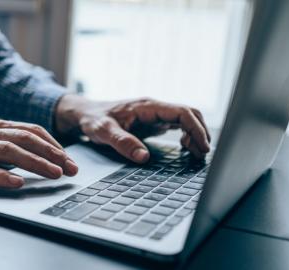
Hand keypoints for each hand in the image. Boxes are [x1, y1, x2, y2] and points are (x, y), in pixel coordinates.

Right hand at [0, 119, 77, 189]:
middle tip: (69, 168)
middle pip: (24, 139)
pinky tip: (16, 183)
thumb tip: (41, 157)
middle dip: (51, 153)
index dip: (52, 143)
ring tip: (52, 173)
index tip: (69, 158)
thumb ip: (8, 144)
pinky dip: (0, 175)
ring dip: (34, 162)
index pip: (30, 130)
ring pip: (8, 151)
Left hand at [55, 95, 210, 161]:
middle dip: (201, 132)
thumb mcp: (104, 131)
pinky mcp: (153, 122)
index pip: (182, 112)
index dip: (196, 129)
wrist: (85, 113)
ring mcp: (155, 114)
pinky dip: (187, 135)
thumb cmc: (93, 119)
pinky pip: (177, 125)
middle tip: (203, 153)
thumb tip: (144, 157)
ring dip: (195, 134)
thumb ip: (123, 143)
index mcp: (147, 107)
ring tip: (196, 153)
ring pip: (185, 119)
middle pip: (189, 114)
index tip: (203, 146)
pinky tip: (185, 148)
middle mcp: (154, 108)